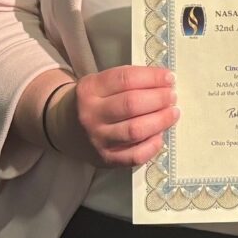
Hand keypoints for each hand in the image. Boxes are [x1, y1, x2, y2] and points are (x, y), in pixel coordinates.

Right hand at [49, 65, 177, 167]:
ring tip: (173, 113)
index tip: (169, 78)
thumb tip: (165, 82)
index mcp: (90, 89)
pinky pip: (134, 156)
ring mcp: (97, 139)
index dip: (152, 77)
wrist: (65, 128)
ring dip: (160, 121)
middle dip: (159, 99)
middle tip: (172, 96)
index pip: (125, 79)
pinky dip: (152, 146)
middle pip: (132, 104)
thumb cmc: (93, 101)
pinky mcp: (105, 159)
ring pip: (135, 130)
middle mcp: (91, 114)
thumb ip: (127, 81)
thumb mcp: (100, 83)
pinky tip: (160, 135)